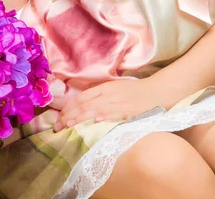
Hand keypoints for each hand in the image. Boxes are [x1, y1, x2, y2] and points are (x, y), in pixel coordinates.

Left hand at [53, 77, 168, 131]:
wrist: (157, 91)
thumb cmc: (136, 91)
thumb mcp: (116, 88)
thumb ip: (101, 93)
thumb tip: (84, 103)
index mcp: (106, 87)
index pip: (82, 97)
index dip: (69, 107)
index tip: (59, 118)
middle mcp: (109, 93)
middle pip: (85, 103)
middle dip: (69, 115)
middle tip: (57, 127)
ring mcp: (119, 101)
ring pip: (95, 109)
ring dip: (80, 118)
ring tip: (68, 126)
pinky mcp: (128, 110)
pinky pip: (114, 113)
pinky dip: (103, 116)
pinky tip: (94, 121)